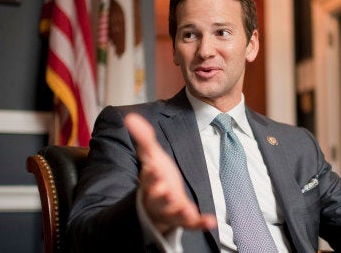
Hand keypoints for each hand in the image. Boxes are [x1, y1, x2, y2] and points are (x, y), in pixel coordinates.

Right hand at [125, 113, 216, 234]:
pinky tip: (211, 221)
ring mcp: (170, 210)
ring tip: (186, 210)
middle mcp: (157, 198)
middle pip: (157, 198)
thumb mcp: (151, 155)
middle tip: (165, 191)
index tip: (153, 169)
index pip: (147, 177)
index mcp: (149, 181)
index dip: (150, 174)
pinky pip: (191, 224)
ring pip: (172, 213)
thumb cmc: (155, 177)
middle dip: (160, 195)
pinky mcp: (183, 219)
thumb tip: (130, 116)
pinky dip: (200, 223)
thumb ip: (143, 138)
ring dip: (178, 212)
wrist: (160, 201)